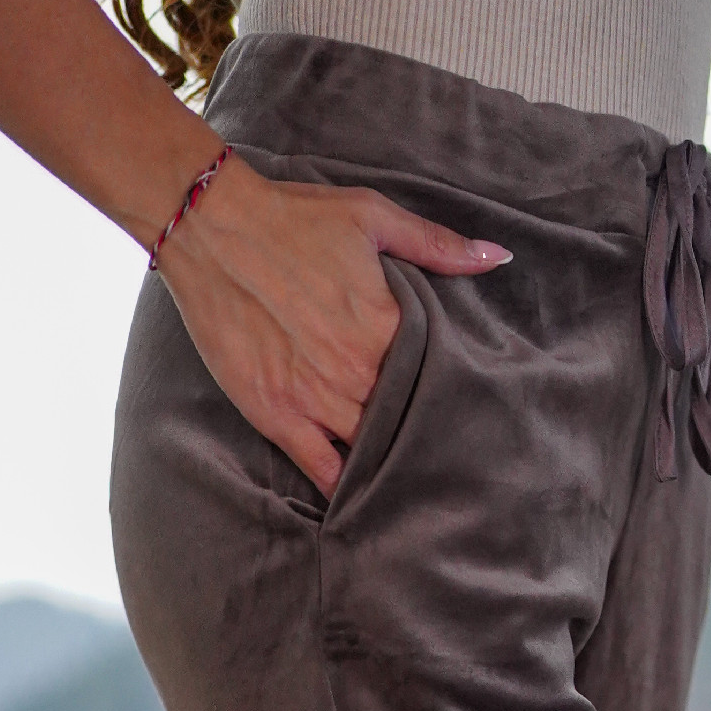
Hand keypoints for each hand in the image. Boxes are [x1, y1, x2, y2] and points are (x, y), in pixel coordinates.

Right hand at [155, 153, 510, 495]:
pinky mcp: (277, 416)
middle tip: (442, 444)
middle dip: (419, 425)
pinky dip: (344, 487)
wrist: (212, 230)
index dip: (447, 386)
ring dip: (388, 458)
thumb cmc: (292, 218)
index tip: (461, 397)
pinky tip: (362, 494)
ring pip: (369, 448)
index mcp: (388, 326)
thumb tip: (497, 258)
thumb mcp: (372, 217)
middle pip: (405, 417)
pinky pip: (321, 470)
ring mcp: (315, 400)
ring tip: (408, 471)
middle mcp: (356, 372)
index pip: (436, 375)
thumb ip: (436, 245)